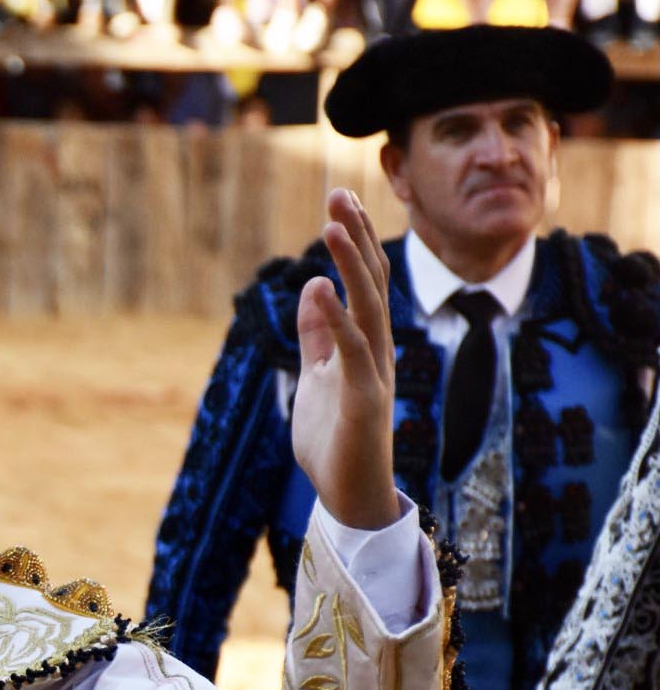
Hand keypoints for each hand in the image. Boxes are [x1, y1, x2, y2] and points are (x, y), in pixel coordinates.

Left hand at [291, 189, 400, 530]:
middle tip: (338, 194)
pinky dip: (336, 318)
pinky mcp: (365, 398)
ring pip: (367, 307)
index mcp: (364, 344)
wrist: (347, 495)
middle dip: (355, 238)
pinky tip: (321, 288)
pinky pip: (351, 350)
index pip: (364, 282)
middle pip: (371, 282)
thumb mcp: (317, 376)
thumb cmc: (334, 439)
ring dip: (351, 264)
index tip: (338, 202)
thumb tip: (312, 286)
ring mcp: (374, 373)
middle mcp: (376, 351)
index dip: (353, 242)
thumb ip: (316, 335)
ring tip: (332, 225)